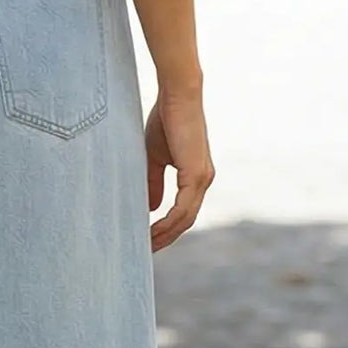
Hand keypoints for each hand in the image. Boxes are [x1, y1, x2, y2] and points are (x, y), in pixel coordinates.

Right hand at [145, 86, 213, 251]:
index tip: (147, 239)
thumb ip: (153, 182)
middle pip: (185, 221)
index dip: (166, 229)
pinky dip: (168, 221)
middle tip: (145, 251)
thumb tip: (151, 208)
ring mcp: (202, 179)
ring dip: (165, 234)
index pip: (182, 212)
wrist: (177, 96)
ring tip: (145, 244)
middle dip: (165, 238)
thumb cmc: (165, 121)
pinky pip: (183, 208)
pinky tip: (153, 229)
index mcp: (195, 177)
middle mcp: (202, 181)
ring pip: (185, 218)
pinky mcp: (196, 174)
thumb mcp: (154, 157)